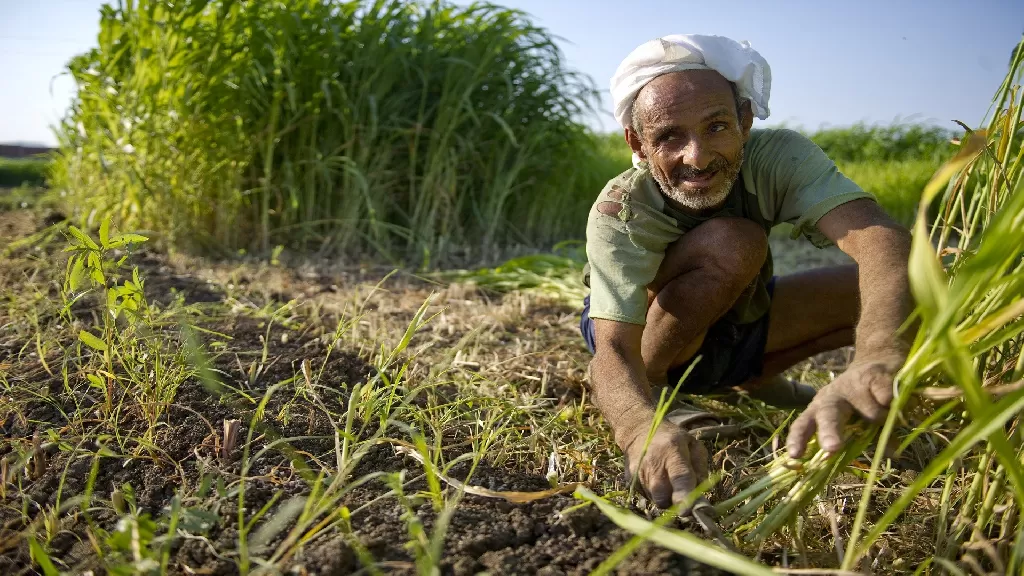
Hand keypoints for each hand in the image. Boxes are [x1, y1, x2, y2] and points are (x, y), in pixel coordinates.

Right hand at [620, 420, 708, 509]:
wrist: (639, 431)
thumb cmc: (672, 440)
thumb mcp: (693, 445)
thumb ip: (700, 469)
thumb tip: (700, 494)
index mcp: (672, 451)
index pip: (679, 477)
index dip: (684, 496)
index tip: (687, 511)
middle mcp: (652, 464)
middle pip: (664, 498)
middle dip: (675, 501)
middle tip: (681, 490)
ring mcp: (638, 473)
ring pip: (656, 500)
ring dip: (666, 497)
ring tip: (667, 479)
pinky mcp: (630, 481)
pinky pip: (647, 497)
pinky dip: (655, 494)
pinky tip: (656, 478)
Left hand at [786, 353, 902, 457]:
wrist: (878, 359)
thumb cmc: (864, 398)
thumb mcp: (860, 421)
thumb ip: (870, 438)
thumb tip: (891, 452)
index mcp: (822, 409)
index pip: (804, 424)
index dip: (798, 439)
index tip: (795, 455)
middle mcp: (832, 396)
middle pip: (827, 414)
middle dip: (829, 431)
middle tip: (832, 448)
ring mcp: (852, 384)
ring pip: (872, 414)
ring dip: (885, 420)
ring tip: (888, 411)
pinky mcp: (874, 374)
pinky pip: (886, 398)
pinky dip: (894, 404)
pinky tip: (894, 399)